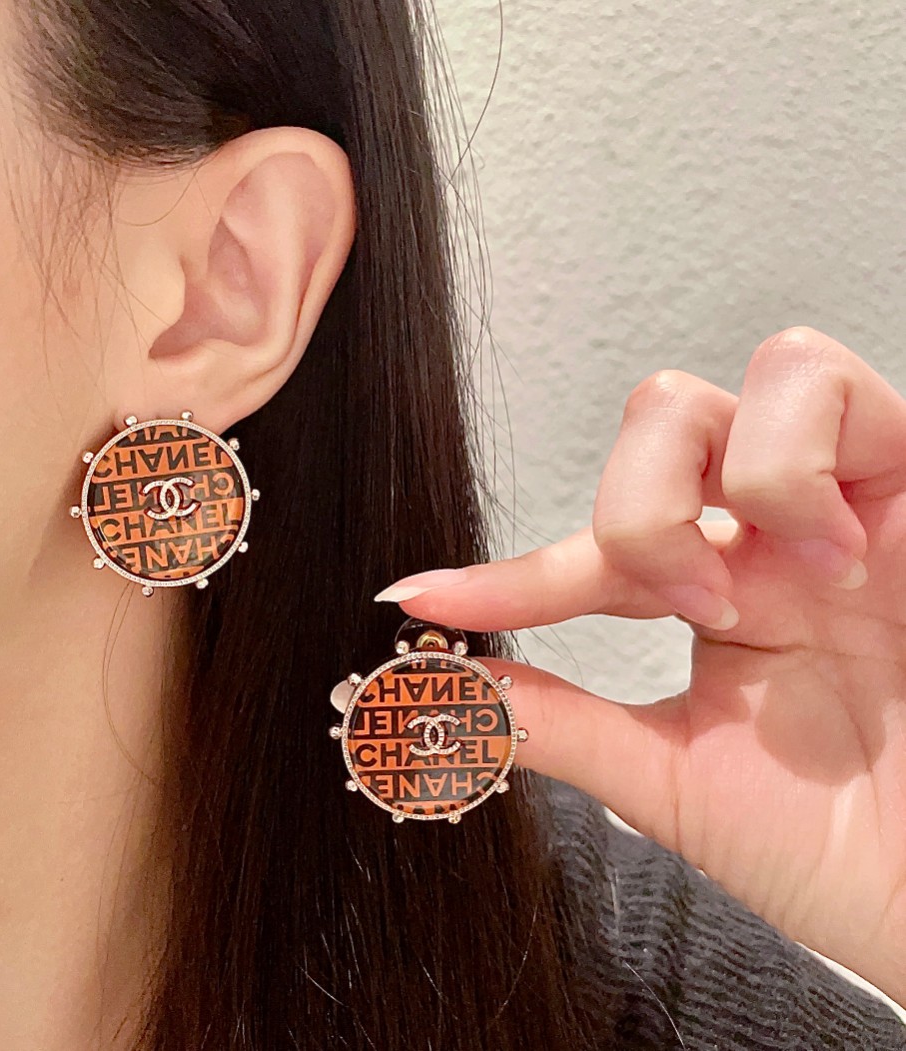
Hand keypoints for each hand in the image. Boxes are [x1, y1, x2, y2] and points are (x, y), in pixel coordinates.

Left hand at [375, 326, 905, 1006]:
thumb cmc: (850, 851)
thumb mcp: (676, 784)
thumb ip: (566, 726)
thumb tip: (453, 692)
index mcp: (725, 596)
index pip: (593, 553)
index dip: (506, 572)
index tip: (422, 600)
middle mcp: (781, 538)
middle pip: (664, 418)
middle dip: (641, 509)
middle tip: (687, 601)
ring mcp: (854, 503)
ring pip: (754, 376)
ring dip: (731, 476)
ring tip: (772, 573)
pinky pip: (835, 385)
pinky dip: (797, 460)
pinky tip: (835, 546)